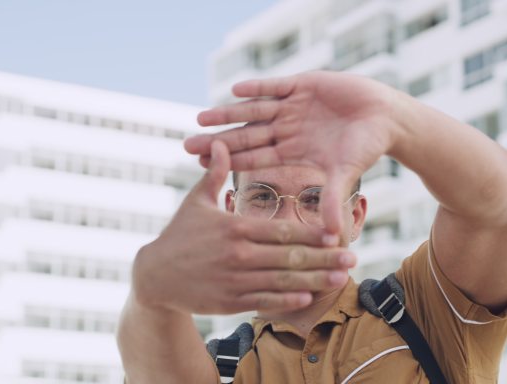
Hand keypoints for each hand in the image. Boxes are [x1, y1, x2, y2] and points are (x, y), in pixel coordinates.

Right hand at [131, 140, 355, 314]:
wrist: (154, 277)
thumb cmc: (179, 235)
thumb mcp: (195, 202)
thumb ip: (214, 174)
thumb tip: (221, 142)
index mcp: (234, 227)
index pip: (281, 230)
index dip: (311, 232)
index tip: (335, 233)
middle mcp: (238, 255)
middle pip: (290, 257)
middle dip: (324, 259)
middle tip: (352, 258)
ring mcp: (235, 281)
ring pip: (283, 282)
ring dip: (315, 281)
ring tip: (340, 279)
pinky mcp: (230, 302)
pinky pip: (265, 300)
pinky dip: (288, 300)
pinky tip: (310, 297)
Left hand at [185, 71, 402, 233]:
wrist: (385, 117)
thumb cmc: (367, 147)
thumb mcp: (345, 173)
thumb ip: (333, 198)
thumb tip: (333, 235)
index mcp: (293, 150)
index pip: (256, 157)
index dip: (230, 162)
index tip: (203, 168)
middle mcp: (288, 129)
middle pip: (247, 135)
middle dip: (218, 140)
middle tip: (188, 145)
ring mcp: (293, 106)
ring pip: (255, 110)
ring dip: (229, 113)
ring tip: (202, 117)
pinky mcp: (303, 84)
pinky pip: (275, 86)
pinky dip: (258, 87)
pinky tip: (235, 90)